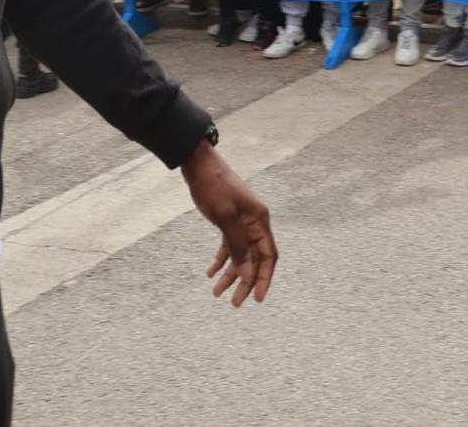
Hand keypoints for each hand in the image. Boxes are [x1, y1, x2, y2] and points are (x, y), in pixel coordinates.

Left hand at [182, 141, 275, 306]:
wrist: (199, 165)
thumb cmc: (214, 186)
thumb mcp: (225, 217)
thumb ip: (237, 246)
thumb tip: (246, 273)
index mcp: (260, 220)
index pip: (268, 256)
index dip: (264, 278)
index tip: (256, 298)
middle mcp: (254, 223)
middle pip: (254, 259)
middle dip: (245, 282)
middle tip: (234, 303)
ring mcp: (242, 223)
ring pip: (240, 255)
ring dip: (231, 274)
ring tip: (217, 292)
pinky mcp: (228, 221)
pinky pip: (229, 246)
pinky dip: (221, 260)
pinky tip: (211, 272)